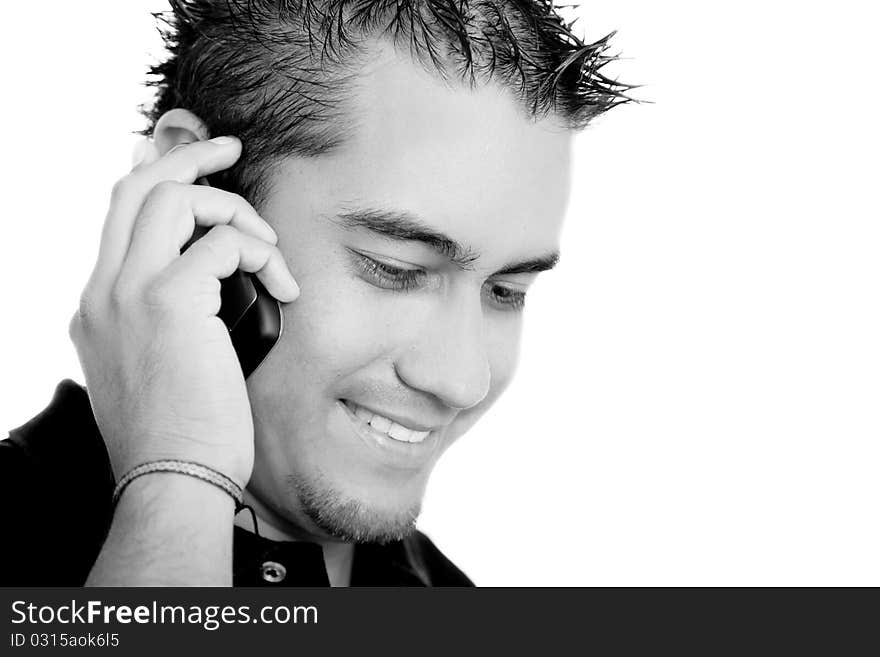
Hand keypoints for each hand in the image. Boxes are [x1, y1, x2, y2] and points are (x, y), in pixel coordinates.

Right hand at [68, 136, 298, 487]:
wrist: (173, 479)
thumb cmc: (180, 436)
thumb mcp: (157, 372)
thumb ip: (167, 325)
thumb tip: (207, 291)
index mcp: (99, 306)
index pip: (118, 218)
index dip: (155, 180)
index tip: (196, 171)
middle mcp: (104, 290)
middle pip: (134, 187)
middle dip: (186, 156)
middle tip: (230, 148)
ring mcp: (129, 292)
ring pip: (173, 197)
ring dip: (234, 209)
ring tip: (268, 248)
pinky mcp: (169, 301)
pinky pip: (222, 241)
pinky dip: (260, 252)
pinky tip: (281, 285)